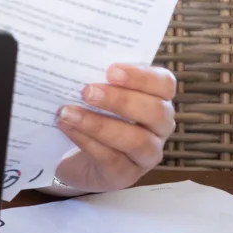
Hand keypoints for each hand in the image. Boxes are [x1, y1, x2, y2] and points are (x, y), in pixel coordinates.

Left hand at [53, 63, 176, 192]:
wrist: (70, 154)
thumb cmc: (89, 112)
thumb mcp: (95, 91)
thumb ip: (95, 75)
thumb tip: (74, 57)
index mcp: (156, 98)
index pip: (164, 84)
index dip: (142, 76)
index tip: (111, 70)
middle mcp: (159, 127)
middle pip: (156, 112)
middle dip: (121, 100)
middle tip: (87, 91)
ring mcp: (146, 154)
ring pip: (137, 140)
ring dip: (100, 125)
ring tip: (68, 113)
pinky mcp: (126, 175)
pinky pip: (113, 160)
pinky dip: (87, 142)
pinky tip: (67, 128)